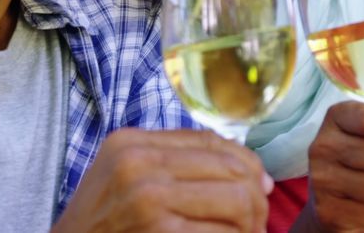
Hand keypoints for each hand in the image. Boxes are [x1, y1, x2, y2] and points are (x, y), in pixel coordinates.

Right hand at [52, 128, 272, 232]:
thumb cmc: (101, 223)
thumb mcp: (123, 176)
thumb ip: (171, 161)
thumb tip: (249, 171)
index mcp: (131, 142)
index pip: (210, 140)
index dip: (247, 161)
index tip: (263, 184)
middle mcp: (138, 163)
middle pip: (229, 168)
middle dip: (255, 198)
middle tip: (258, 221)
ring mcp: (147, 198)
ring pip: (236, 200)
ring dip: (252, 224)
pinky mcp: (157, 232)